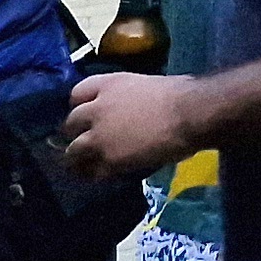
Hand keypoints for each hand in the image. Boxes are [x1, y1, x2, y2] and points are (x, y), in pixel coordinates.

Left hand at [60, 69, 197, 183]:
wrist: (190, 113)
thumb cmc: (181, 94)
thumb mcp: (149, 86)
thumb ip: (130, 98)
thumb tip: (132, 111)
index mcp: (109, 85)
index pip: (77, 94)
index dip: (81, 106)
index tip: (88, 115)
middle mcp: (96, 109)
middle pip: (70, 124)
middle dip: (76, 133)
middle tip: (86, 142)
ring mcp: (99, 136)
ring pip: (73, 151)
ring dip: (79, 159)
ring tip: (86, 166)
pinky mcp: (108, 159)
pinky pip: (92, 171)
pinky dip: (96, 174)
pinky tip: (104, 175)